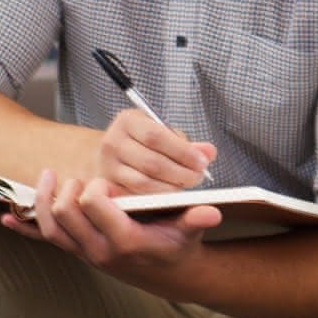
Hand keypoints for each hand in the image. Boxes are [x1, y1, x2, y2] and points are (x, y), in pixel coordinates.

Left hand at [5, 170, 220, 285]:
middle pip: (65, 214)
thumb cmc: (177, 244)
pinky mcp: (77, 252)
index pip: (94, 206)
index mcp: (125, 241)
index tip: (106, 182)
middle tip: (77, 178)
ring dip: (42, 201)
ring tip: (47, 177)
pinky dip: (23, 229)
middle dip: (68, 190)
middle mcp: (100, 250)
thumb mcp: (190, 230)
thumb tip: (210, 213)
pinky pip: (44, 240)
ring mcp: (85, 253)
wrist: (168, 273)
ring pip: (50, 228)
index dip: (96, 188)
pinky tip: (5, 217)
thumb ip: (196, 218)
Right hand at [94, 107, 215, 195]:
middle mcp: (113, 142)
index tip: (202, 162)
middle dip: (181, 173)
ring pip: (144, 182)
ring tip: (187, 185)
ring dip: (171, 188)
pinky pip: (137, 196)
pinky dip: (158, 197)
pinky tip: (171, 194)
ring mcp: (108, 166)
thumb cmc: (143, 141)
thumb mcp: (163, 132)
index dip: (183, 152)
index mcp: (127, 121)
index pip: (156, 136)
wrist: (112, 154)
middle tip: (198, 177)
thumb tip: (209, 152)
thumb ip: (186, 143)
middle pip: (151, 162)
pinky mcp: (109, 186)